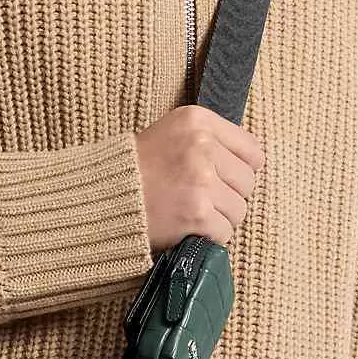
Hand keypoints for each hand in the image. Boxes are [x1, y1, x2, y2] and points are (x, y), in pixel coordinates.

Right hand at [132, 104, 265, 252]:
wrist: (102, 194)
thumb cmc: (138, 166)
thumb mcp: (174, 132)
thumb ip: (211, 139)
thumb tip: (255, 161)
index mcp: (199, 121)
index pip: (253, 151)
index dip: (239, 170)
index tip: (221, 178)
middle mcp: (203, 146)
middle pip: (247, 183)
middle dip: (229, 196)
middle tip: (201, 198)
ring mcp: (201, 180)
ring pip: (239, 210)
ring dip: (219, 218)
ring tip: (192, 213)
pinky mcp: (196, 212)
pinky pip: (224, 232)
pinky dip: (209, 237)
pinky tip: (188, 228)